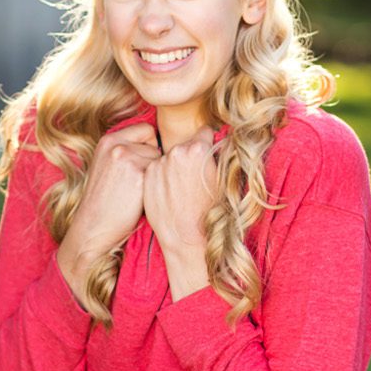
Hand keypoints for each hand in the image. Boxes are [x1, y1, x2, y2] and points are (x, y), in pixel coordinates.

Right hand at [60, 126, 158, 283]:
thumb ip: (127, 150)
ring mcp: (126, 158)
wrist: (94, 227)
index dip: (150, 147)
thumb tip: (159, 144)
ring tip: (138, 192)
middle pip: (156, 144)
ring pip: (161, 160)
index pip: (146, 129)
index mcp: (108, 139)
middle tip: (138, 183)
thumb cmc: (106, 201)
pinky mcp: (138, 174)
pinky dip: (156, 187)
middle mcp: (116, 145)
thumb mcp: (109, 166)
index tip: (142, 166)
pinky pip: (162, 174)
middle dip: (154, 162)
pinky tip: (142, 199)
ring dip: (156, 176)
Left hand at [144, 130, 217, 296]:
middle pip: (185, 145)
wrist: (186, 238)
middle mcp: (176, 152)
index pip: (204, 132)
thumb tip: (217, 145)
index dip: (208, 143)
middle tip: (196, 177)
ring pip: (170, 158)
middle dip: (190, 156)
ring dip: (175, 167)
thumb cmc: (210, 213)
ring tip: (183, 189)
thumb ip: (217, 158)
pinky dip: (162, 177)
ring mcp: (159, 164)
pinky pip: (157, 170)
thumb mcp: (223, 181)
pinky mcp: (147, 177)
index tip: (208, 153)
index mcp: (198, 149)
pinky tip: (171, 194)